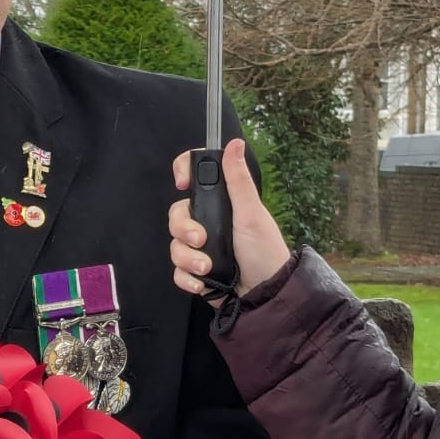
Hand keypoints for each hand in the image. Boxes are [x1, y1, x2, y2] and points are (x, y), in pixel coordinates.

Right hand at [169, 138, 289, 298]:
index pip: (194, 178)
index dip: (182, 173)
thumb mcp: (251, 213)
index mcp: (221, 204)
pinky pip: (177, 271)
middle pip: (176, 215)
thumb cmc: (265, 251)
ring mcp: (200, 248)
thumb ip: (238, 180)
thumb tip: (235, 143)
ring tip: (207, 267)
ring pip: (174, 245)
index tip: (182, 183)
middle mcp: (208, 223)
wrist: (264, 294)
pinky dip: (186, 278)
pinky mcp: (196, 272)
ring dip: (187, 258)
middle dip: (184, 230)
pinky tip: (201, 283)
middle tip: (200, 239)